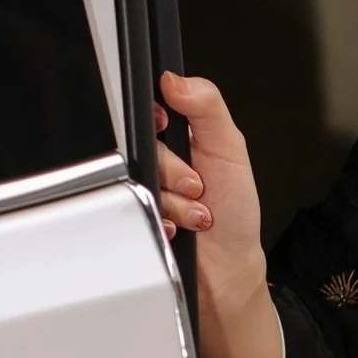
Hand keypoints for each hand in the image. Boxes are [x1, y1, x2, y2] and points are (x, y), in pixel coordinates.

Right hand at [153, 71, 281, 357]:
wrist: (226, 280)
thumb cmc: (233, 220)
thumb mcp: (232, 152)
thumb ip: (209, 109)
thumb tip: (178, 78)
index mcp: (177, 139)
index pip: (147, 107)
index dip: (156, 115)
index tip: (170, 127)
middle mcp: (154, 162)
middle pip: (136, 143)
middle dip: (172, 168)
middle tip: (196, 187)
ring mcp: (139, 192)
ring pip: (132, 176)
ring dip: (168, 198)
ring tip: (194, 216)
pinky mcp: (128, 220)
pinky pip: (123, 208)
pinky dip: (154, 219)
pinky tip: (174, 230)